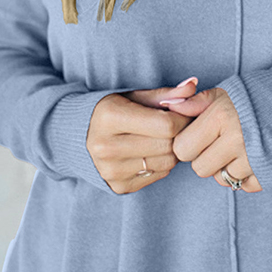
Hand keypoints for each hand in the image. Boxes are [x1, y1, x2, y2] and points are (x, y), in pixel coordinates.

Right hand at [87, 79, 198, 193]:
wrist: (77, 137)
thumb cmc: (113, 111)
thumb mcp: (135, 97)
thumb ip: (165, 94)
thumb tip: (193, 85)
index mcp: (109, 117)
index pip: (166, 125)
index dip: (183, 118)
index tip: (184, 113)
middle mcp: (106, 147)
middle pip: (168, 145)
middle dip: (179, 134)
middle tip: (177, 125)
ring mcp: (111, 170)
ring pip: (167, 162)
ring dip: (172, 150)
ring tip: (162, 138)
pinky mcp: (118, 186)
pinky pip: (159, 175)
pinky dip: (162, 163)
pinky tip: (151, 152)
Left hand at [137, 86, 262, 192]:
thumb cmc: (258, 97)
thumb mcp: (225, 93)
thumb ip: (194, 102)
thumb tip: (168, 105)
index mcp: (221, 117)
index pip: (183, 148)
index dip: (188, 142)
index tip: (200, 134)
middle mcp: (237, 140)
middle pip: (199, 168)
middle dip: (205, 157)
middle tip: (219, 142)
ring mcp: (254, 160)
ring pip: (221, 179)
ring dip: (225, 167)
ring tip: (238, 148)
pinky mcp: (269, 174)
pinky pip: (243, 186)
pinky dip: (245, 176)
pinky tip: (252, 157)